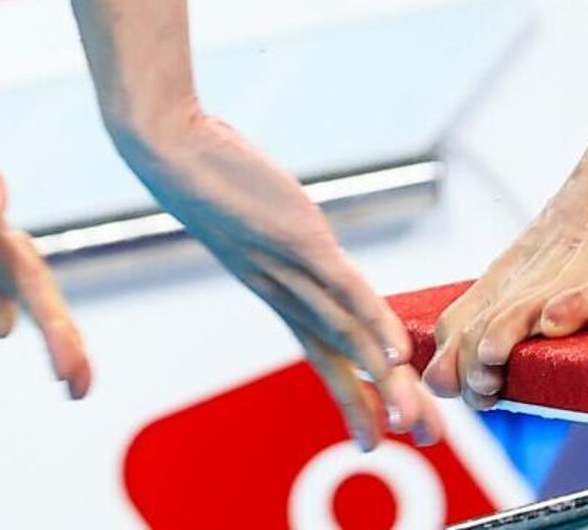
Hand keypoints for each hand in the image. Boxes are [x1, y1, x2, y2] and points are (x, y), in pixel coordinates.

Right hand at [0, 36, 92, 396]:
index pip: (24, 281)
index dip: (56, 330)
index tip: (77, 379)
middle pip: (21, 286)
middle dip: (56, 336)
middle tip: (82, 387)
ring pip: (7, 276)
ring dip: (39, 318)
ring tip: (64, 363)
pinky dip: (2, 290)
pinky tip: (6, 321)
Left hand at [124, 109, 441, 452]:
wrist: (163, 146)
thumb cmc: (200, 167)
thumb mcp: (241, 207)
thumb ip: (271, 228)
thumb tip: (288, 230)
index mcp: (269, 284)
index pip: (319, 351)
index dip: (348, 396)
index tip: (373, 440)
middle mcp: (280, 287)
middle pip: (340, 355)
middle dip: (382, 401)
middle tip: (425, 441)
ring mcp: (290, 265)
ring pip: (346, 334)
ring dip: (387, 380)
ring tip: (417, 420)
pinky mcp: (299, 237)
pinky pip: (344, 287)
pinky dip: (375, 322)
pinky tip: (399, 354)